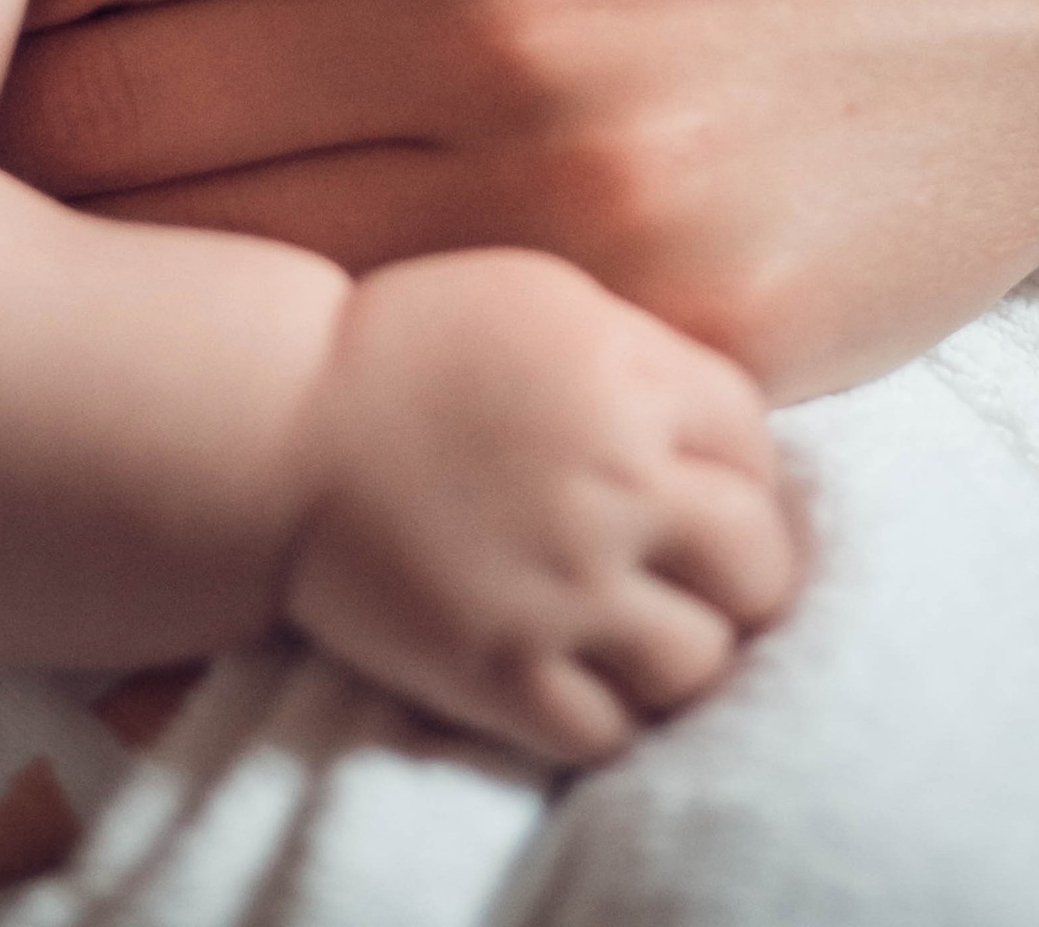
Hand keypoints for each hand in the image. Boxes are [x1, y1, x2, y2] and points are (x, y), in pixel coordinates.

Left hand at [0, 0, 1038, 387]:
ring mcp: (596, 221)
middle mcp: (505, 38)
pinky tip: (385, 236)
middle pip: (115, 124)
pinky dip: (345, 324)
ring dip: (173, 222)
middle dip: (67, 82)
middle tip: (106, 45)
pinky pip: (407, 373)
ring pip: (224, 275)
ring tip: (217, 148)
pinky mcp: (682, 349)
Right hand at [290, 250, 799, 763]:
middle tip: (711, 575)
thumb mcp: (550, 304)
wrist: (281, 427)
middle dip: (747, 570)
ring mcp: (563, 590)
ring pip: (699, 662)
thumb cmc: (412, 345)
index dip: (749, 474)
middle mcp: (616, 490)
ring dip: (690, 651)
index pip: (756, 447)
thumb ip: (645, 358)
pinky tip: (596, 683)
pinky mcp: (500, 671)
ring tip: (657, 634)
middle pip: (757, 561)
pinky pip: (606, 734)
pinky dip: (615, 719)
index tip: (719, 489)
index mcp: (632, 384)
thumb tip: (717, 423)